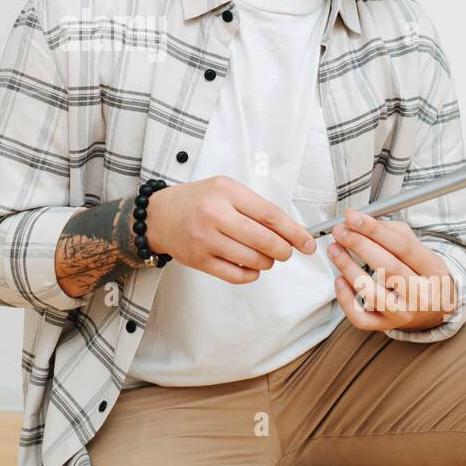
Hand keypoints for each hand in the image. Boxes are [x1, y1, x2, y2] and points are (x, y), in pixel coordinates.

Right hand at [144, 176, 316, 283]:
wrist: (158, 215)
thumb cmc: (197, 201)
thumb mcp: (226, 190)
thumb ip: (255, 207)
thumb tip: (290, 231)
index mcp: (226, 192)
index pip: (270, 215)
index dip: (293, 232)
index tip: (307, 242)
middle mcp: (215, 214)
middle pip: (264, 240)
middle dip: (283, 251)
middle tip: (287, 252)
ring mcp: (205, 240)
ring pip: (253, 260)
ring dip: (267, 262)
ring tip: (265, 256)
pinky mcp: (199, 260)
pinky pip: (236, 275)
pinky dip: (251, 274)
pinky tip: (251, 266)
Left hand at [327, 208, 456, 332]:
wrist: (434, 308)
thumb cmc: (421, 273)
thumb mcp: (417, 249)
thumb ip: (390, 231)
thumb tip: (358, 220)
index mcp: (433, 270)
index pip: (402, 246)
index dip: (374, 229)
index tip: (352, 217)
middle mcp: (421, 295)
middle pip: (388, 267)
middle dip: (359, 244)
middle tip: (340, 230)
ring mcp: (404, 314)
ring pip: (371, 293)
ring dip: (347, 267)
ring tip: (335, 249)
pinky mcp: (387, 326)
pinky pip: (361, 317)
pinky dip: (345, 298)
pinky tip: (339, 279)